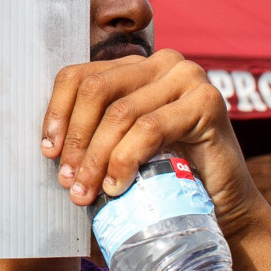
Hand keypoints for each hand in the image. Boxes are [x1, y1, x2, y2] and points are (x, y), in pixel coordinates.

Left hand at [40, 51, 270, 270]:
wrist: (222, 207)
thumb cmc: (165, 178)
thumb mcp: (122, 147)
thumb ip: (95, 133)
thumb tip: (47, 147)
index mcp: (136, 67)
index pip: (80, 76)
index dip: (57, 112)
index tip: (48, 153)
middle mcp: (163, 63)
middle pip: (97, 90)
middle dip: (76, 139)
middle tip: (68, 182)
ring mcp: (188, 78)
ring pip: (121, 113)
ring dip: (96, 157)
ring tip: (87, 192)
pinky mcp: (208, 102)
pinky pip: (150, 128)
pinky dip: (125, 159)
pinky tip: (116, 185)